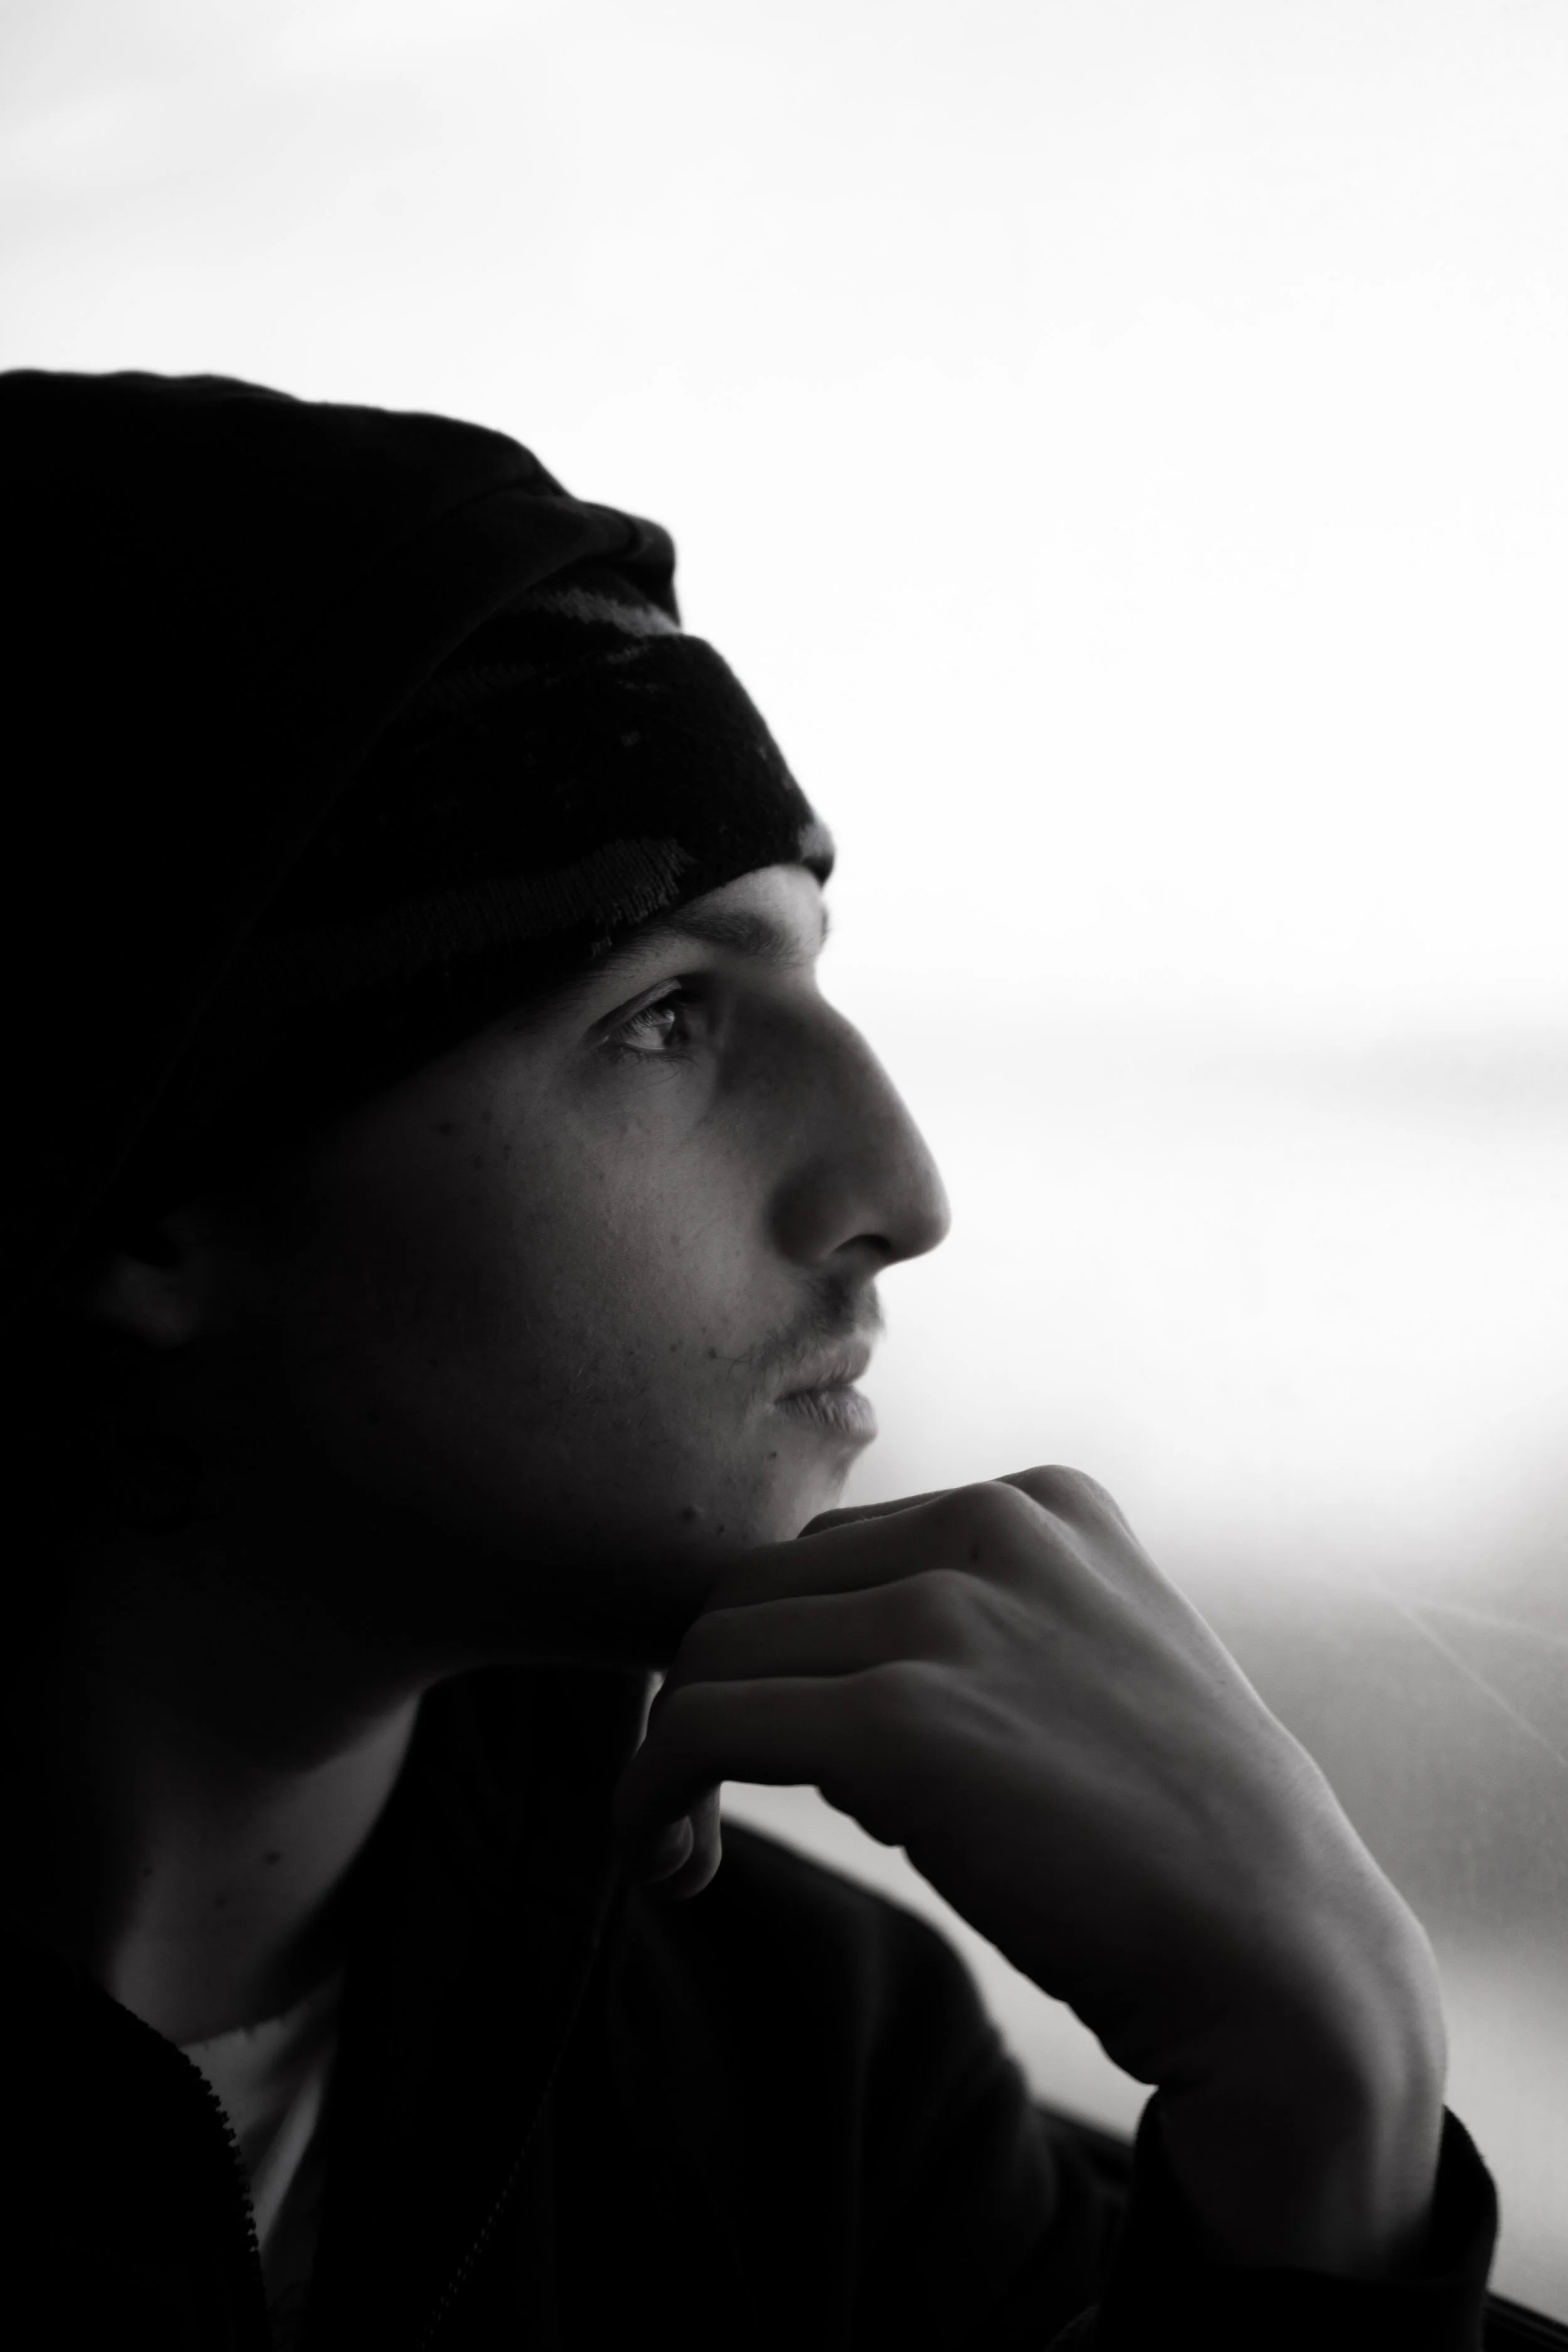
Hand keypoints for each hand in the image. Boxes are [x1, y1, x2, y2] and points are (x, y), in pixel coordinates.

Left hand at [613, 1469, 1447, 2269]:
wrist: (1277, 1953)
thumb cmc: (1175, 1837)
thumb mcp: (1086, 1666)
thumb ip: (971, 1629)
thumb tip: (798, 1673)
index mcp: (1041, 1500)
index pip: (838, 1551)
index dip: (790, 1655)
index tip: (779, 1748)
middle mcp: (992, 1524)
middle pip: (759, 1586)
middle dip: (718, 1690)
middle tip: (709, 1798)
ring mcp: (948, 1613)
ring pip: (713, 1650)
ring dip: (676, 1750)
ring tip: (687, 1842)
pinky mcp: (898, 1719)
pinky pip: (699, 1727)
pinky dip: (652, 1790)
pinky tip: (667, 1860)